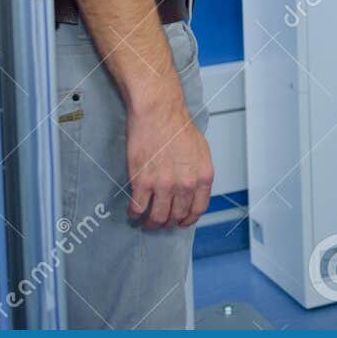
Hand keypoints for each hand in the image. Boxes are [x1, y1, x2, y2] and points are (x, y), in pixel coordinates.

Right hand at [126, 91, 213, 228]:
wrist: (159, 114)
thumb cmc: (179, 128)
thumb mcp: (201, 152)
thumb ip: (198, 173)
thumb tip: (193, 190)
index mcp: (203, 177)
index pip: (199, 209)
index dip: (189, 219)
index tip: (182, 222)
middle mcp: (185, 184)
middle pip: (177, 215)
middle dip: (169, 222)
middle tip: (161, 220)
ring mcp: (163, 185)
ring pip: (157, 217)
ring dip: (152, 223)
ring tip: (147, 220)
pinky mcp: (142, 182)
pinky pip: (138, 208)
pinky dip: (135, 213)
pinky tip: (134, 211)